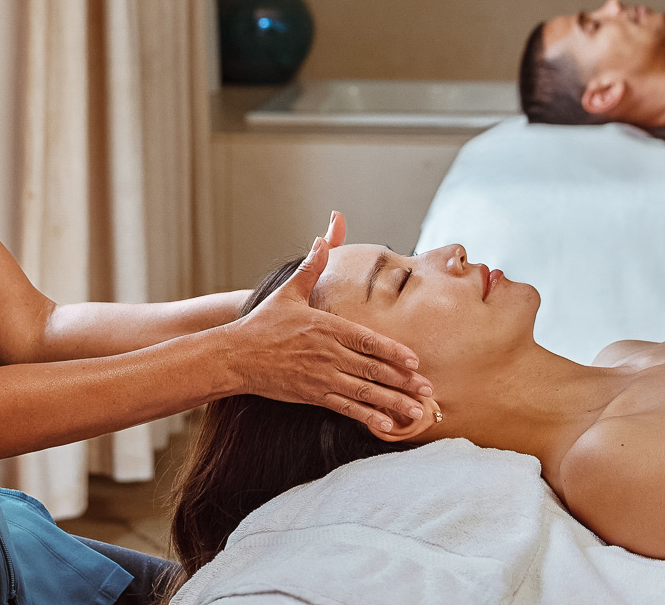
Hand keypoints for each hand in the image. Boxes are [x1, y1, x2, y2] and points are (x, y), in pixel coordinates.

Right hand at [225, 212, 432, 432]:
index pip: (368, 340)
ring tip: (416, 413)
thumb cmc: (263, 322)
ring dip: (392, 402)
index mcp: (327, 327)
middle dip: (403, 381)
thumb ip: (311, 267)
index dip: (393, 352)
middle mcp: (328, 353)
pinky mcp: (312, 395)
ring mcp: (321, 377)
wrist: (236, 355)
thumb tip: (322, 239)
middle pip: (373, 369)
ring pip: (364, 392)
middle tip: (429, 390)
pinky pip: (345, 408)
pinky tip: (385, 425)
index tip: (415, 361)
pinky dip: (367, 417)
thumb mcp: (289, 291)